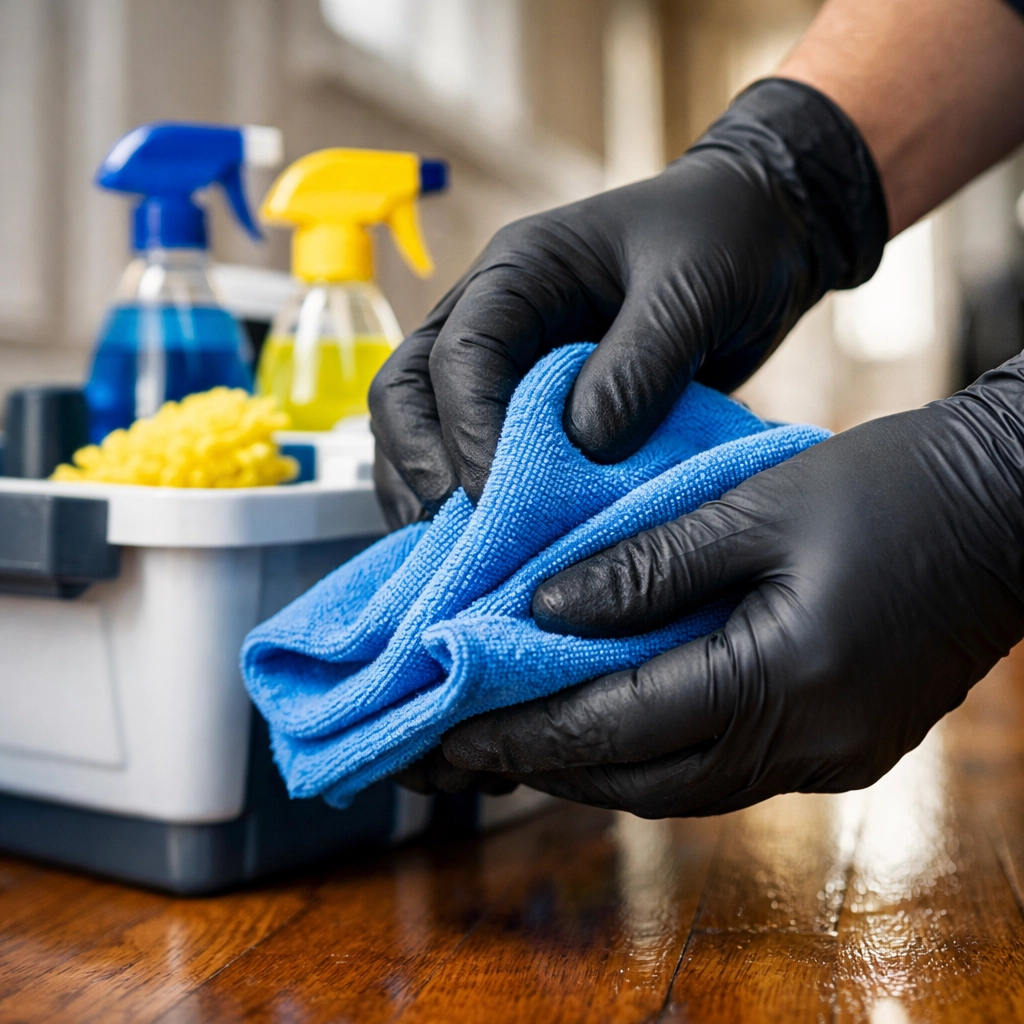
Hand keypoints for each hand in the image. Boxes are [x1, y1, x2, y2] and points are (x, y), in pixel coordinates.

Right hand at [370, 78, 886, 526]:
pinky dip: (467, 503)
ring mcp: (504, 366)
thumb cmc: (725, 242)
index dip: (468, 432)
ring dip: (427, 492)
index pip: (460, 356)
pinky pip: (471, 455)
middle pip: (406, 393)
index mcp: (517, 273)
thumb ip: (639, 366)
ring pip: (422, 430)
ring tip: (457, 556)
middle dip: (420, 465)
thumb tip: (585, 448)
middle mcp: (491, 318)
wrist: (760, 238)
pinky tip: (485, 548)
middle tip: (457, 533)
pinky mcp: (530, 409)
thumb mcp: (691, 292)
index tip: (499, 498)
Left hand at [440, 360, 1023, 816]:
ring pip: (682, 787)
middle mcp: (809, 745)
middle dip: (549, 765)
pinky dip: (658, 751)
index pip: (620, 725)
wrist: (1009, 507)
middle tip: (468, 742)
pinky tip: (616, 720)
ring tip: (525, 736)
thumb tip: (546, 609)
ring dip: (600, 766)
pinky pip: (725, 769)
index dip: (526, 730)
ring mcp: (831, 757)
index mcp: (786, 682)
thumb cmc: (891, 487)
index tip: (449, 725)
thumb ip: (648, 565)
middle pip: (644, 781)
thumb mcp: (757, 506)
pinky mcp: (842, 746)